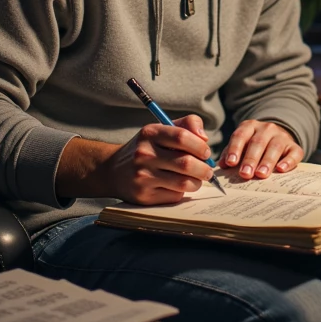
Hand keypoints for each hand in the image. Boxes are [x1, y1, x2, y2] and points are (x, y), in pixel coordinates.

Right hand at [55, 116, 213, 204]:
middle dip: (204, 169)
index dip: (200, 146)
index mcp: (150, 133)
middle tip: (207, 171)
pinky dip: (182, 192)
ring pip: (183, 183)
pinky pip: (174, 196)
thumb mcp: (161, 129)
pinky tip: (177, 187)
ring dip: (197, 182)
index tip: (206, 152)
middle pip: (186, 163)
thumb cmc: (146, 148)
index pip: (182, 137)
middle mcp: (144, 154)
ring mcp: (142, 177)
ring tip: (196, 179)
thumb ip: (187, 125)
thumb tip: (204, 139)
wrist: (113, 171)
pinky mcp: (144, 196)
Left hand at [219, 120, 303, 180]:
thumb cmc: (254, 145)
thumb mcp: (242, 144)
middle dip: (250, 159)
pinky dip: (288, 161)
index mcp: (250, 126)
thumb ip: (231, 153)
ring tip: (261, 174)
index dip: (235, 149)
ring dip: (267, 161)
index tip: (230, 163)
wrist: (278, 137)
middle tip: (245, 174)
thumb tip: (221, 165)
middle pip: (258, 143)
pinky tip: (281, 169)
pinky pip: (294, 153)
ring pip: (275, 147)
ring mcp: (282, 136)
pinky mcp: (294, 146)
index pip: (240, 136)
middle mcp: (267, 129)